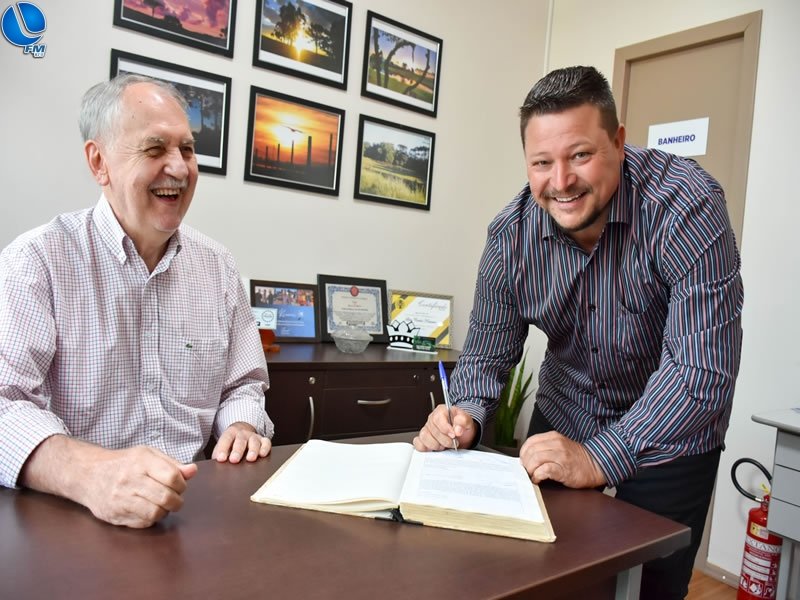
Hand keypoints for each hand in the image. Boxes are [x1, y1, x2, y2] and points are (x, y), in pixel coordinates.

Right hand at [80, 446, 197, 527]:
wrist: (88, 474)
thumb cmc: (124, 463)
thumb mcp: (148, 454)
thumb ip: (172, 463)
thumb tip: (193, 471)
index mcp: (141, 461)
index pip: (172, 476)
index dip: (182, 484)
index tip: (179, 485)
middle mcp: (130, 480)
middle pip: (166, 497)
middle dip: (177, 501)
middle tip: (174, 498)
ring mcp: (120, 499)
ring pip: (156, 513)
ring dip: (165, 511)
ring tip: (161, 504)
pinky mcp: (114, 515)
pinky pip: (143, 523)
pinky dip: (151, 519)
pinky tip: (147, 509)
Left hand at [212, 422, 271, 462]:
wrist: (241, 432)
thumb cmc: (230, 443)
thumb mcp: (222, 446)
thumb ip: (219, 454)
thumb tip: (215, 464)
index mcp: (230, 433)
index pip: (226, 440)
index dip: (223, 449)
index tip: (220, 459)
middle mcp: (242, 434)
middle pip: (240, 440)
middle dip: (237, 450)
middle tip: (234, 460)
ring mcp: (254, 436)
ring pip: (254, 441)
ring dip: (252, 450)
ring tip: (250, 458)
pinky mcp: (263, 440)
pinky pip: (266, 442)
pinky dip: (265, 448)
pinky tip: (262, 454)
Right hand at [413, 404, 475, 451]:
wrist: (463, 436)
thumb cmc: (463, 427)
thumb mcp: (468, 421)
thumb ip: (464, 421)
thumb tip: (457, 429)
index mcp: (442, 411)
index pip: (438, 418)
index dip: (445, 428)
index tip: (453, 435)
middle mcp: (432, 419)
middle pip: (432, 430)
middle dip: (444, 440)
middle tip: (453, 442)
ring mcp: (427, 429)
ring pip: (424, 437)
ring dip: (436, 445)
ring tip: (444, 446)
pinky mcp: (424, 439)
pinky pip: (418, 443)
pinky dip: (425, 448)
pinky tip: (434, 449)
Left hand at [518, 431, 606, 487]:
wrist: (596, 465)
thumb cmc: (576, 458)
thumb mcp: (560, 446)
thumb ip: (546, 447)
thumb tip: (527, 456)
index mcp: (554, 437)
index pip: (531, 441)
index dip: (523, 452)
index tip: (523, 460)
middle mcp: (557, 444)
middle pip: (531, 451)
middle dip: (525, 463)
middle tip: (527, 470)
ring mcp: (561, 456)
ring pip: (535, 459)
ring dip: (530, 469)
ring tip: (532, 475)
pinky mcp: (564, 469)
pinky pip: (544, 470)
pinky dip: (537, 475)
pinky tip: (538, 479)